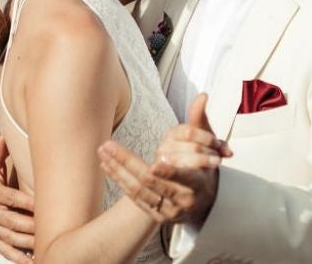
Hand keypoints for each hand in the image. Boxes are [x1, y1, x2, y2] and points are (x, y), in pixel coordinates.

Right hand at [0, 136, 35, 262]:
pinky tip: (33, 262)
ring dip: (28, 244)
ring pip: (11, 238)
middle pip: (12, 222)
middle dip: (31, 227)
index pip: (12, 199)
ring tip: (46, 245)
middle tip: (50, 229)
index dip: (28, 204)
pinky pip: (5, 251)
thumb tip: (5, 135)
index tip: (44, 206)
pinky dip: (19, 258)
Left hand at [98, 94, 227, 223]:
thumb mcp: (208, 145)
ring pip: (139, 190)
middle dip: (128, 163)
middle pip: (151, 182)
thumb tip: (202, 95)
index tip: (153, 164)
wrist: (203, 202)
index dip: (169, 171)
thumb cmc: (204, 167)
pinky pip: (133, 197)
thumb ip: (200, 120)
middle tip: (107, 145)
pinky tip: (106, 165)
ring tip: (103, 151)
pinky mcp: (155, 216)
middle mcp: (183, 200)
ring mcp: (168, 211)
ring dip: (118, 170)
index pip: (182, 177)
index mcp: (198, 183)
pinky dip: (119, 180)